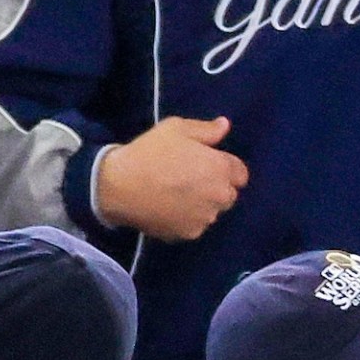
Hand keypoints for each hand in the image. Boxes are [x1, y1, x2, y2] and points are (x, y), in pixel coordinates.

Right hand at [94, 117, 246, 242]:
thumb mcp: (176, 129)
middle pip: (229, 195)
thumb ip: (205, 130)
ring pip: (212, 212)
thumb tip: (225, 126)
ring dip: (203, 205)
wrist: (119, 187)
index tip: (209, 165)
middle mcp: (218, 196)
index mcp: (220, 168)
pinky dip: (187, 219)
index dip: (226, 168)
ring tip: (179, 195)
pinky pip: (195, 225)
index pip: (241, 174)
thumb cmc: (149, 153)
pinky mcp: (188, 234)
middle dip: (217, 187)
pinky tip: (169, 208)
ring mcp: (204, 218)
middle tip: (192, 180)